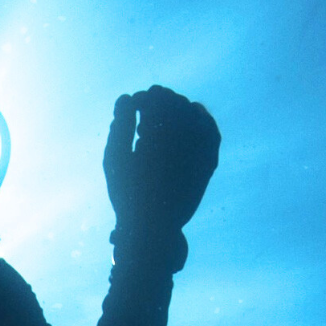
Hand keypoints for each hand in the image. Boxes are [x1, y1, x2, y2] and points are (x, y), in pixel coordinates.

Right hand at [104, 85, 219, 243]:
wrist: (154, 227)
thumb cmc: (128, 194)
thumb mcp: (115, 159)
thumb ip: (121, 126)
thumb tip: (126, 98)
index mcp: (159, 136)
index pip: (155, 99)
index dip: (141, 99)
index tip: (131, 106)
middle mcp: (186, 139)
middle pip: (175, 103)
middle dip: (158, 103)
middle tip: (143, 115)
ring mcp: (202, 149)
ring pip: (193, 113)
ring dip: (176, 112)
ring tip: (159, 126)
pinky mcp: (210, 160)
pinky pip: (210, 130)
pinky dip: (200, 121)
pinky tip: (186, 125)